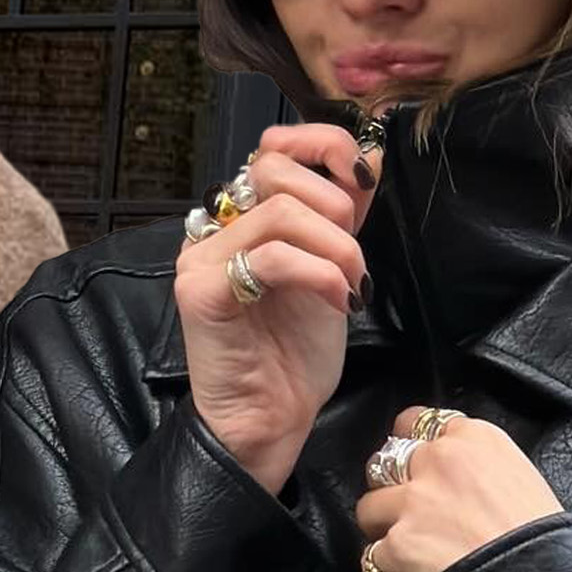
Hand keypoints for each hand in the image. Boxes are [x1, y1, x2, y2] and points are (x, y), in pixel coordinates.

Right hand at [177, 124, 377, 493]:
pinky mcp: (201, 292)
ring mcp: (202, 258)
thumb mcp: (334, 270)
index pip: (274, 147)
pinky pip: (269, 256)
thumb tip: (370, 155)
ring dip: (336, 246)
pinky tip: (339, 301)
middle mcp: (215, 230)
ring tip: (352, 286)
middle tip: (355, 257)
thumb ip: (344, 216)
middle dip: (333, 204)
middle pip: (272, 167)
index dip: (324, 147)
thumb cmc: (295, 358)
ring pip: (278, 211)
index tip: (363, 180)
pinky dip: (318, 272)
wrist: (270, 424)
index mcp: (244, 219)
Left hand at [350, 411, 560, 571]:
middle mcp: (438, 459)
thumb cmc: (545, 536)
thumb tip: (467, 482)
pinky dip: (384, 570)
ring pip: (369, 507)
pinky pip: (372, 555)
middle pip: (387, 461)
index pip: (418, 422)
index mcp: (475, 437)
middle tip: (408, 509)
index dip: (412, 446)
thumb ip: (485, 466)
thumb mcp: (524, 477)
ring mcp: (415, 500)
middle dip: (393, 486)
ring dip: (381, 527)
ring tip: (400, 546)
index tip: (414, 465)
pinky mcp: (400, 542)